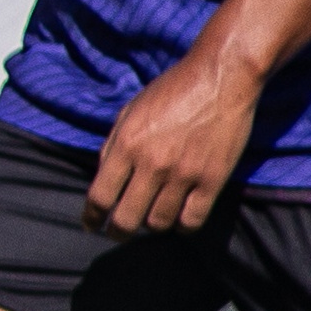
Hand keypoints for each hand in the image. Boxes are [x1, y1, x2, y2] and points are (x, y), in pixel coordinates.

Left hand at [84, 45, 259, 234]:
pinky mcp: (213, 179)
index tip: (91, 225)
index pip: (100, 196)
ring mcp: (184, 174)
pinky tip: (178, 220)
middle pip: (126, 219)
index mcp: (126, 145)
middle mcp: (152, 164)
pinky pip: (192, 220)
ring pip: (158, 223)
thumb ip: (113, 146)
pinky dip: (182, 227)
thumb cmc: (171, 91)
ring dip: (151, 226)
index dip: (91, 217)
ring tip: (150, 219)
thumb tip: (102, 180)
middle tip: (118, 232)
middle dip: (117, 231)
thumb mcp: (129, 112)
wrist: (220, 78)